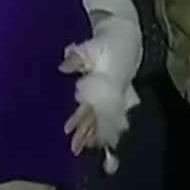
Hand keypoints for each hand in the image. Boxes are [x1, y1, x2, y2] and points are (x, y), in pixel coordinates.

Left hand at [60, 41, 136, 156]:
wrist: (127, 42)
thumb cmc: (105, 45)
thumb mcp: (90, 47)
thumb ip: (76, 57)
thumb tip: (62, 67)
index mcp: (107, 79)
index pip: (92, 102)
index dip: (80, 117)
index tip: (67, 129)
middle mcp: (113, 92)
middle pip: (98, 115)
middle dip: (86, 132)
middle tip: (73, 148)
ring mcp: (117, 97)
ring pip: (104, 119)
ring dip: (93, 133)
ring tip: (82, 147)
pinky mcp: (118, 99)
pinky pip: (109, 117)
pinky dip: (101, 129)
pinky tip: (94, 140)